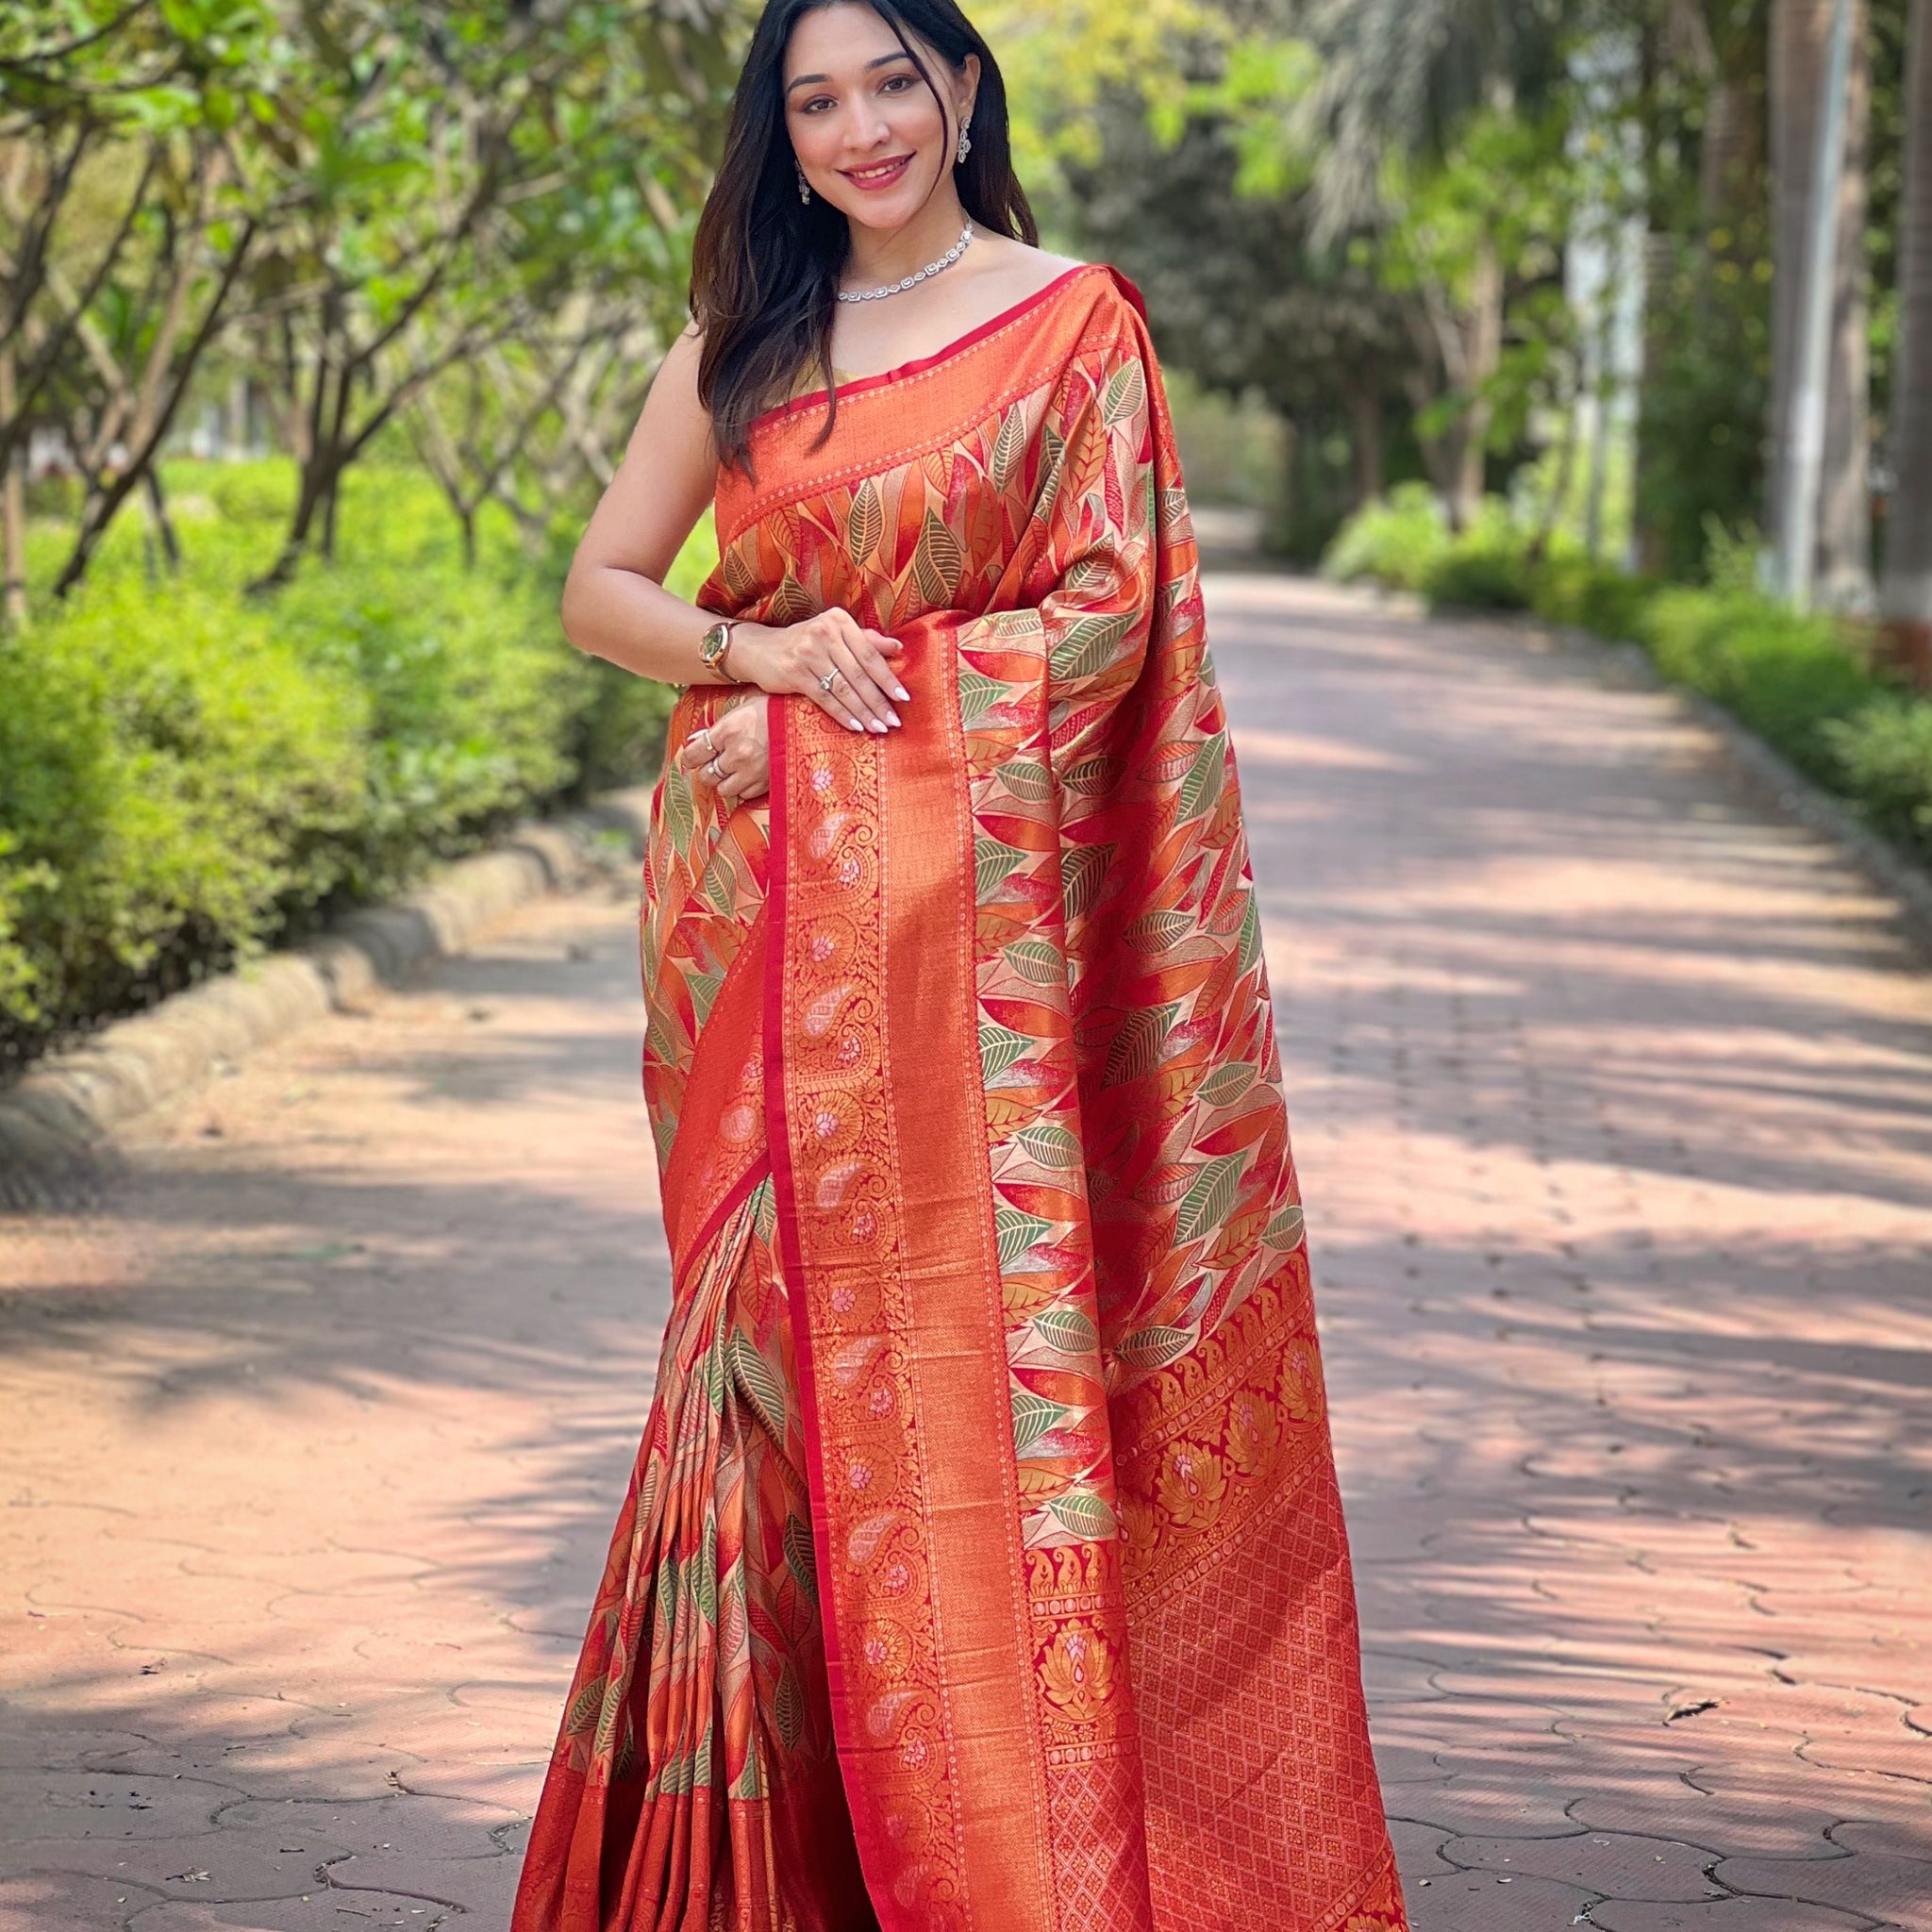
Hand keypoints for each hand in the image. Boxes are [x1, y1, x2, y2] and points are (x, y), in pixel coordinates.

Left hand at [681, 697, 769, 805]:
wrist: (810, 718)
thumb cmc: (776, 708)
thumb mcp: (745, 706)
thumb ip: (721, 725)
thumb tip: (698, 739)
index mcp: (728, 730)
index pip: (694, 754)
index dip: (691, 756)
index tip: (693, 757)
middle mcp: (737, 754)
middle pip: (707, 775)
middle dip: (708, 769)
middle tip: (715, 763)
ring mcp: (753, 772)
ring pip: (724, 789)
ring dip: (725, 782)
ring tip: (733, 771)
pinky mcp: (767, 784)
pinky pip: (745, 794)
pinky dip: (744, 788)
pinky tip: (750, 775)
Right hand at [728, 608, 908, 735]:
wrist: (760, 649)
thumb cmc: (804, 643)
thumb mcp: (833, 635)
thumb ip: (865, 640)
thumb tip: (898, 646)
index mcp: (839, 620)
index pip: (870, 653)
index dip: (888, 678)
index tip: (904, 697)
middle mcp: (824, 632)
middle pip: (859, 673)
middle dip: (879, 701)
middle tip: (894, 721)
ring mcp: (808, 652)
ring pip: (844, 688)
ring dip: (863, 711)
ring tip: (879, 727)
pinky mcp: (794, 672)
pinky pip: (825, 698)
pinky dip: (842, 714)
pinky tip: (856, 726)